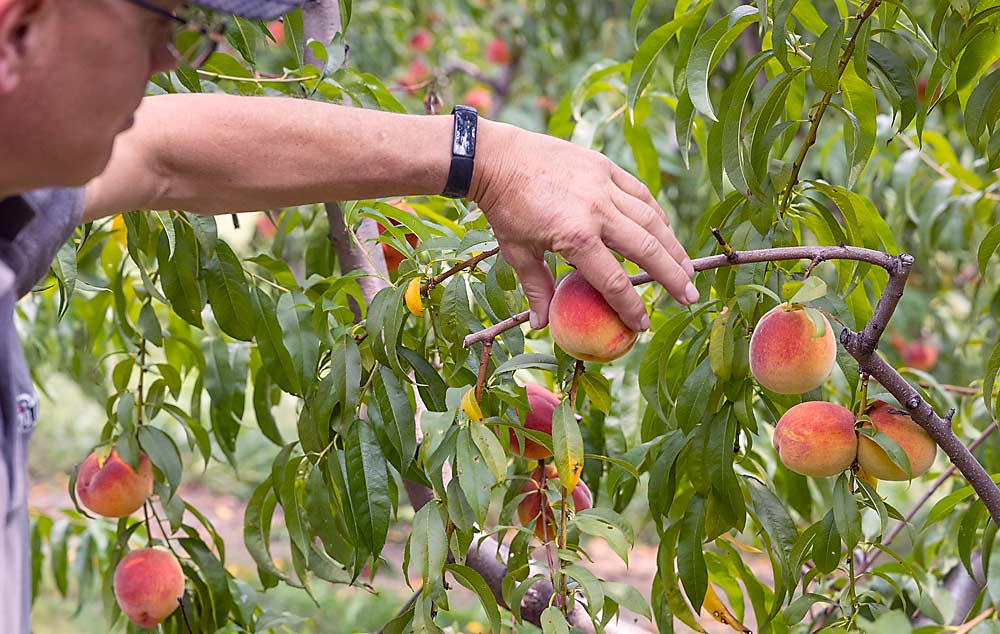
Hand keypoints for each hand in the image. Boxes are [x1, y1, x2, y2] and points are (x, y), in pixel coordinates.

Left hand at [469, 119, 696, 332]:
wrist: (496, 157)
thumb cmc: (505, 209)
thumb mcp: (517, 253)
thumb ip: (538, 288)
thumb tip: (542, 325)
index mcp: (575, 237)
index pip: (614, 281)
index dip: (631, 306)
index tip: (643, 324)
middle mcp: (597, 211)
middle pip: (647, 250)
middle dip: (672, 277)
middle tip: (689, 297)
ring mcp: (604, 185)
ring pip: (651, 219)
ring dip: (673, 246)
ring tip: (687, 268)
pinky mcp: (604, 166)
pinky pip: (639, 193)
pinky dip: (655, 213)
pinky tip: (665, 230)